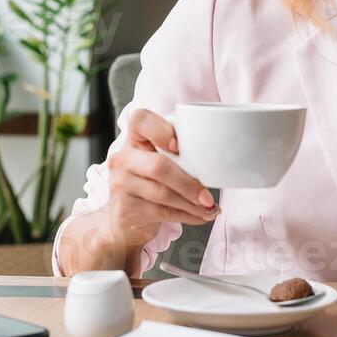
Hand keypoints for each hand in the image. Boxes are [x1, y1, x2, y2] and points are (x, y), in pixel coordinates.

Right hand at [101, 109, 218, 253]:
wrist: (124, 215)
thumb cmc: (149, 180)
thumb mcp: (157, 158)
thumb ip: (176, 151)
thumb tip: (215, 158)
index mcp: (134, 139)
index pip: (141, 120)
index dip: (161, 130)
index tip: (178, 145)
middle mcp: (123, 159)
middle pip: (158, 166)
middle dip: (189, 183)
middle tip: (208, 195)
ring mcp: (122, 185)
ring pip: (163, 194)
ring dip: (192, 203)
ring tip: (208, 207)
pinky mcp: (127, 209)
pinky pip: (163, 212)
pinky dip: (187, 216)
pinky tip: (200, 216)